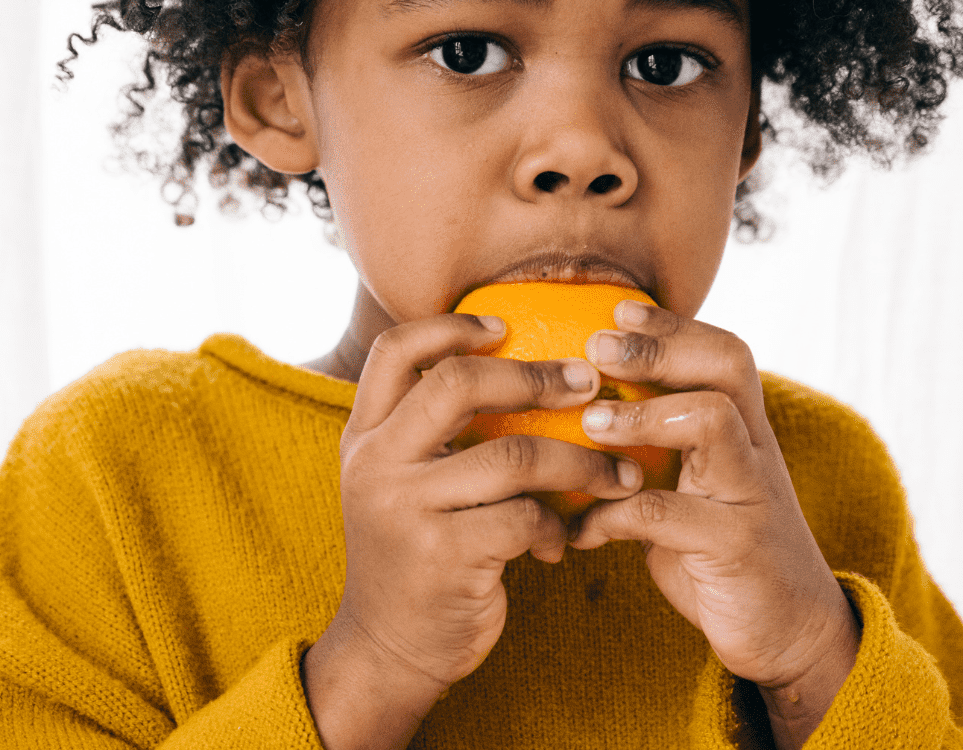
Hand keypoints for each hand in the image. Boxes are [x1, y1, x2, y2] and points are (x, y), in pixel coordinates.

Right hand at [326, 313, 643, 699]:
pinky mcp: (445, 557)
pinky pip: (524, 519)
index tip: (505, 326)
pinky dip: (557, 525)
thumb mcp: (394, 482)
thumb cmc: (410, 552)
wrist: (386, 650)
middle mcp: (376, 463)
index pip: (394, 350)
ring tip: (614, 472)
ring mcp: (406, 509)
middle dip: (533, 376)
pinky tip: (563, 539)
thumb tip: (509, 368)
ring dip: (577, 462)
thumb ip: (425, 431)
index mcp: (364, 435)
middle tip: (586, 381)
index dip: (450, 327)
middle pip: (456, 384)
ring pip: (511, 456)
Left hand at [568, 300, 860, 745]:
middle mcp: (755, 449)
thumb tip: (569, 402)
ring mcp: (752, 494)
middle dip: (658, 350)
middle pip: (725, 368)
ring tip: (589, 424)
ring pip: (711, 421)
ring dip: (641, 415)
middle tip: (595, 348)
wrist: (788, 630)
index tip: (615, 309)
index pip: (722, 351)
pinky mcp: (738, 548)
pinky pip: (671, 515)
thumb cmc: (716, 542)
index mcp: (743, 427)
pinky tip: (579, 528)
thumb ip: (654, 442)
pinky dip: (613, 515)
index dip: (672, 326)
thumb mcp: (690, 482)